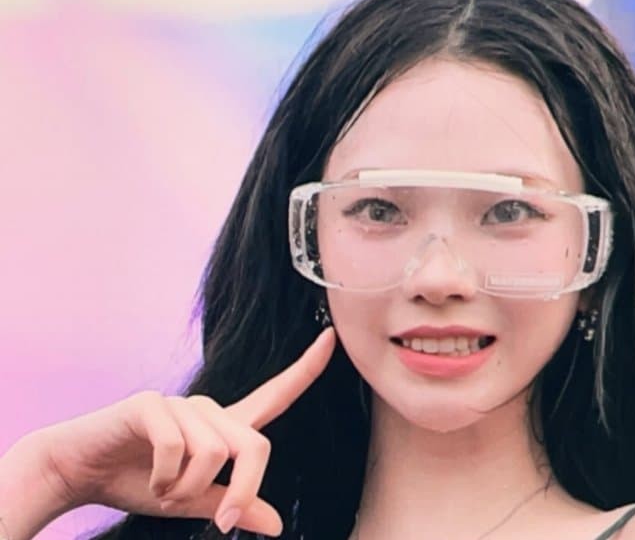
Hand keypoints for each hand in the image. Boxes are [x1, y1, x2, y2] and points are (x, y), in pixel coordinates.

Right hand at [34, 326, 335, 535]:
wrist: (77, 472)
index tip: (333, 338)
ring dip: (185, 489)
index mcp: (224, 426)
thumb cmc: (135, 482)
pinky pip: (177, 448)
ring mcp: (180, 403)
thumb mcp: (190, 501)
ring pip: (214, 453)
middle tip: (219, 522)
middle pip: (255, 445)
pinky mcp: (151, 404)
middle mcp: (208, 409)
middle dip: (242, 490)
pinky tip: (145, 476)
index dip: (306, 368)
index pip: (275, 395)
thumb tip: (276, 524)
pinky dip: (162, 479)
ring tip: (161, 489)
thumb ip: (231, 504)